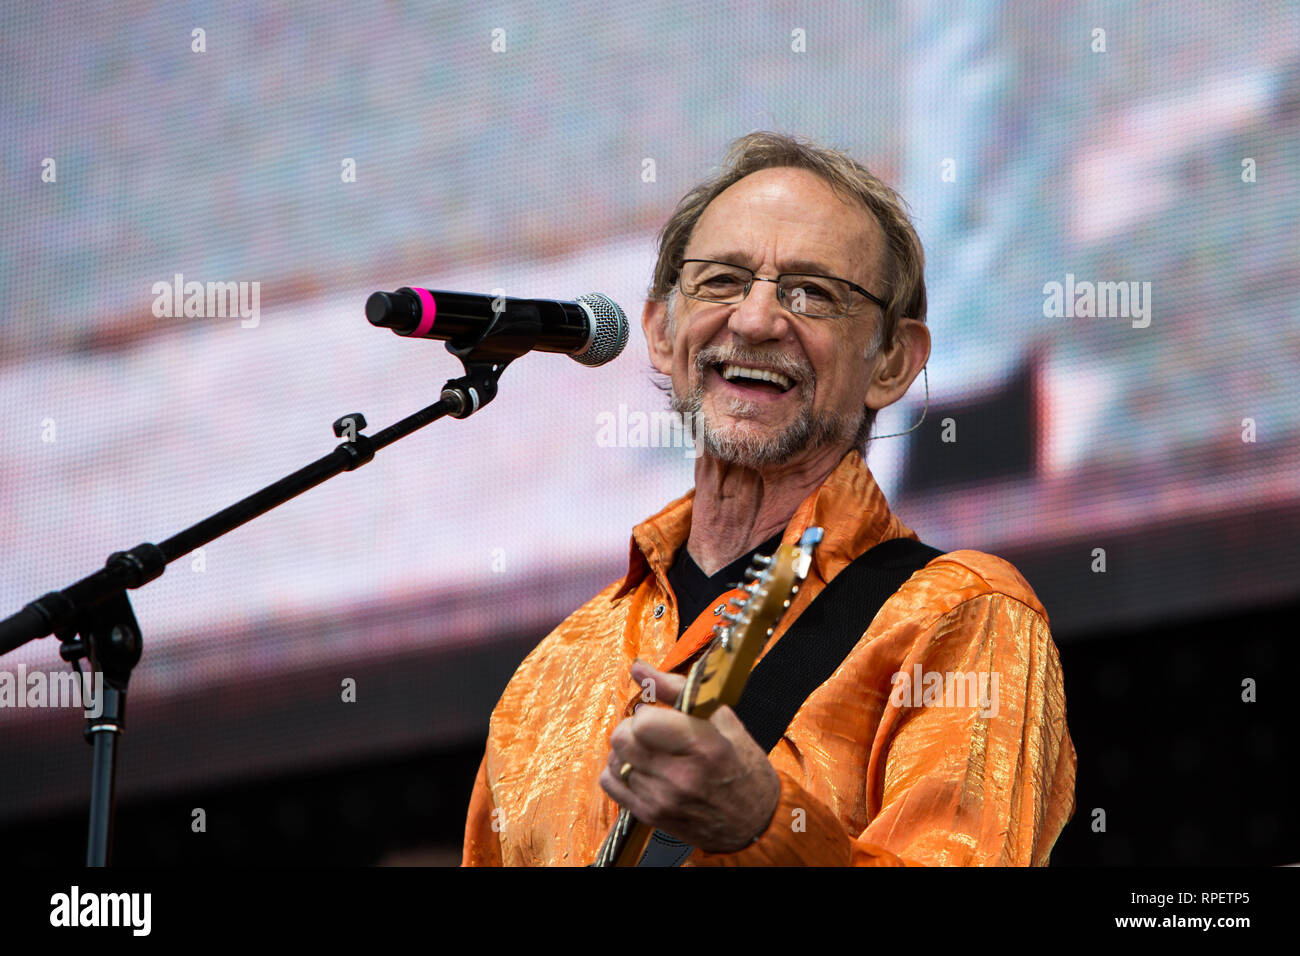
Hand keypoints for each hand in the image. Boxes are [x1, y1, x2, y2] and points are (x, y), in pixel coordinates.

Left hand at [599, 660, 780, 852]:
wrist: (754, 820)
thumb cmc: (741, 766)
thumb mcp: (722, 720)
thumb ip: (676, 688)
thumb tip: (639, 668)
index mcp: (704, 746)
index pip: (644, 722)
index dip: (648, 712)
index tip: (661, 716)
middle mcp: (680, 776)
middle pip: (623, 739)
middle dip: (633, 728)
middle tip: (653, 732)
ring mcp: (663, 800)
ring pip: (615, 759)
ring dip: (628, 750)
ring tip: (651, 751)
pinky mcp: (650, 816)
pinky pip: (610, 783)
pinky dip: (619, 771)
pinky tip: (640, 769)